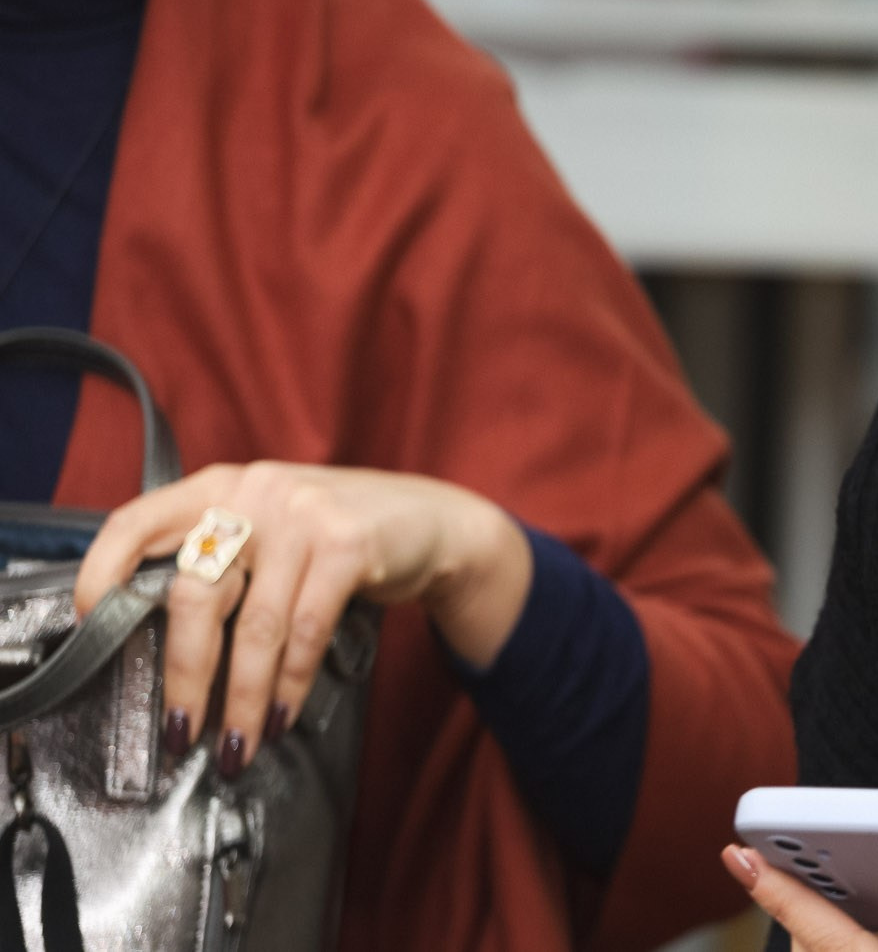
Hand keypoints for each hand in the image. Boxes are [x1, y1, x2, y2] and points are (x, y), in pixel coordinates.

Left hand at [74, 464, 532, 777]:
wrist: (433, 521)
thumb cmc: (337, 536)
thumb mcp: (269, 529)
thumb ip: (218, 560)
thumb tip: (157, 645)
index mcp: (221, 486)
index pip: (137, 521)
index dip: (103, 571)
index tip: (91, 623)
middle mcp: (256, 492)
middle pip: (195, 594)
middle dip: (186, 676)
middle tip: (181, 732)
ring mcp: (304, 515)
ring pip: (255, 626)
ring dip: (243, 698)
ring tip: (238, 744)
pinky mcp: (350, 543)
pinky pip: (306, 630)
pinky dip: (290, 683)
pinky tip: (282, 714)